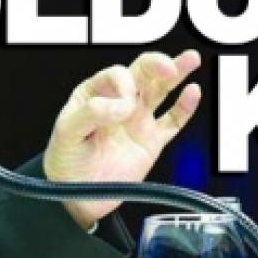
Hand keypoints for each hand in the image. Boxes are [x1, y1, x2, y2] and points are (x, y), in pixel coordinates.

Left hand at [43, 50, 202, 228]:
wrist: (76, 198)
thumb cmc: (65, 161)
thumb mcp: (67, 133)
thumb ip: (91, 113)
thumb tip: (123, 104)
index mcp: (95, 93)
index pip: (116, 76)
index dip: (124, 85)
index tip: (124, 107)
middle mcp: (118, 102)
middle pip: (142, 73)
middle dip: (157, 64)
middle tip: (168, 66)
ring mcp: (137, 121)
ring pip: (161, 91)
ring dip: (177, 73)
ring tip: (191, 59)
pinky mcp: (152, 142)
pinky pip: (172, 121)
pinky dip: (184, 107)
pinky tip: (193, 93)